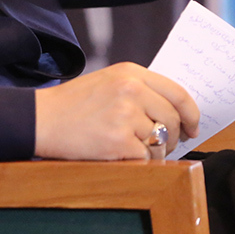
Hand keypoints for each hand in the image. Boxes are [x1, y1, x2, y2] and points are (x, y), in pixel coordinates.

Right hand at [34, 62, 198, 159]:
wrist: (41, 119)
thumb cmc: (73, 104)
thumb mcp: (107, 82)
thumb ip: (139, 90)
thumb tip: (174, 112)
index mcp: (130, 72)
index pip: (177, 92)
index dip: (191, 113)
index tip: (193, 126)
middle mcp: (131, 90)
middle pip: (173, 118)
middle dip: (175, 136)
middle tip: (167, 145)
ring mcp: (125, 115)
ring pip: (161, 141)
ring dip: (154, 151)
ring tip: (134, 148)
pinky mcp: (118, 141)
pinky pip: (145, 157)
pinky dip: (138, 161)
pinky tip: (121, 155)